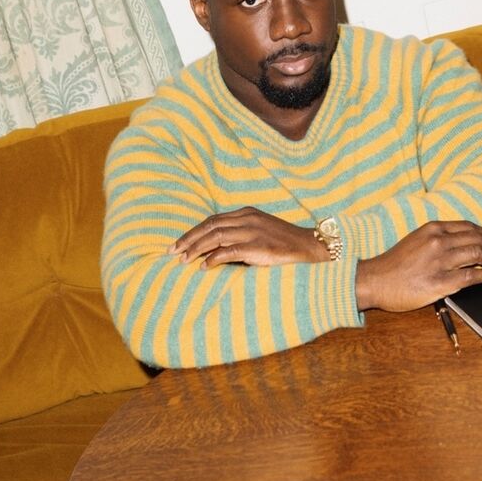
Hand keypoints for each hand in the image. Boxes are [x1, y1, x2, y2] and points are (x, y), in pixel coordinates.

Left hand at [169, 207, 326, 268]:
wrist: (308, 246)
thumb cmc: (282, 243)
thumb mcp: (258, 232)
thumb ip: (238, 236)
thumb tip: (211, 251)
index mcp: (246, 213)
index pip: (212, 219)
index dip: (193, 231)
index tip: (178, 244)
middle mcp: (247, 219)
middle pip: (210, 226)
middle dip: (188, 239)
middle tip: (172, 252)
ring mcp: (253, 231)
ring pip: (216, 237)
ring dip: (197, 249)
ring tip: (183, 260)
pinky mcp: (258, 247)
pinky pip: (229, 251)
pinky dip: (214, 259)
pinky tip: (204, 267)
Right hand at [356, 220, 481, 312]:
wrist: (377, 280)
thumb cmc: (395, 263)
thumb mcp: (416, 239)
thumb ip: (437, 238)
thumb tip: (461, 242)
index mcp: (433, 229)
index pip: (469, 227)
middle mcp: (439, 242)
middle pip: (478, 239)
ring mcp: (441, 261)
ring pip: (478, 254)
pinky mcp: (442, 282)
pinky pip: (472, 275)